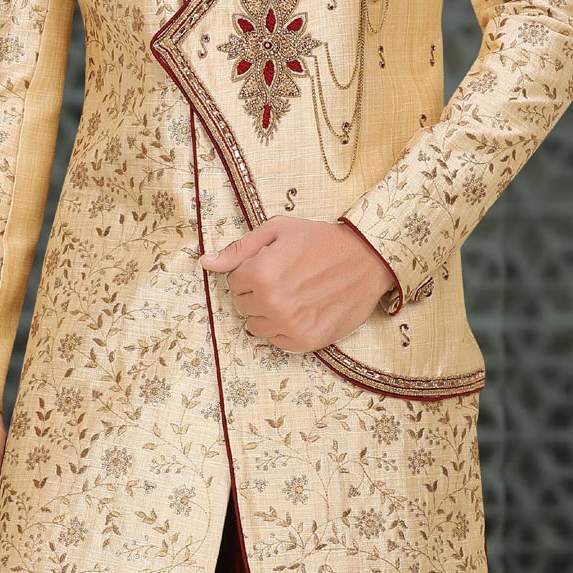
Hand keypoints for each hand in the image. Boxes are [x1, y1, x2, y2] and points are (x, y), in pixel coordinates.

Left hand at [199, 215, 394, 352]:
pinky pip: (276, 341)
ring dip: (268, 312)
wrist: (367, 260)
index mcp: (261, 275)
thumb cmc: (321, 241)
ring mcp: (289, 326)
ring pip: (256, 326)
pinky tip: (301, 310)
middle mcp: (272, 304)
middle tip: (285, 279)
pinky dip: (283, 328)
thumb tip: (205, 263)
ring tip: (293, 295)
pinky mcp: (306, 342)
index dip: (250, 272)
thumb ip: (239, 249)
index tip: (272, 265)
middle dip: (257, 292)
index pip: (233, 283)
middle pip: (242, 305)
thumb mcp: (278, 230)